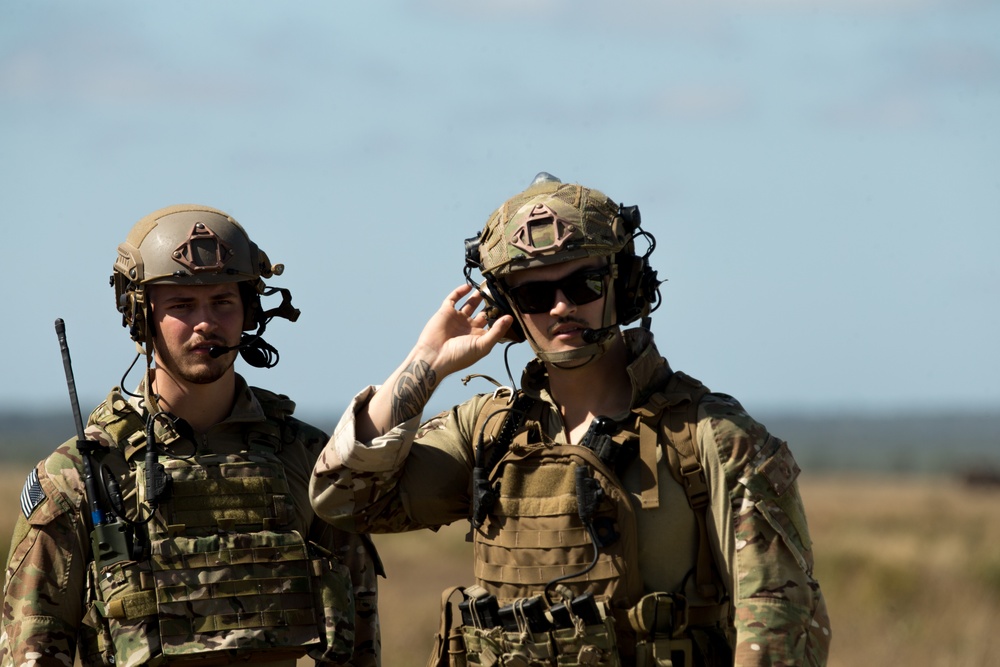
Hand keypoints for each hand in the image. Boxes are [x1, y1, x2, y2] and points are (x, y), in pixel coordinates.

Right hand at [355, 284, 513, 439]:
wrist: (434, 357)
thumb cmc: (459, 356)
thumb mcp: (482, 345)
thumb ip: (497, 331)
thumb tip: (510, 318)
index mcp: (478, 336)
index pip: (492, 323)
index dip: (500, 315)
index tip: (511, 305)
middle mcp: (469, 327)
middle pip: (483, 311)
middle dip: (491, 303)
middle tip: (500, 292)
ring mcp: (457, 318)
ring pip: (470, 303)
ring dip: (478, 296)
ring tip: (487, 286)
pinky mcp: (446, 312)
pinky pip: (454, 298)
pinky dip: (460, 291)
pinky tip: (469, 287)